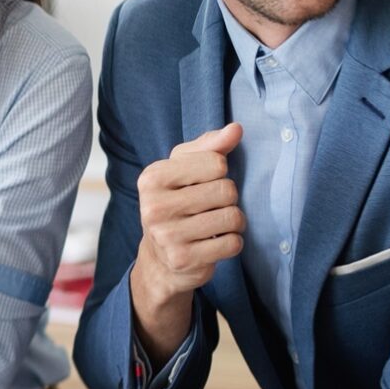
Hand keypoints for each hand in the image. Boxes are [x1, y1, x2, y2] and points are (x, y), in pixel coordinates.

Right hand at [129, 124, 244, 354]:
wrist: (160, 259)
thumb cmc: (177, 204)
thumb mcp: (185, 169)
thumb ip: (210, 146)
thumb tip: (236, 129)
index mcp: (152, 178)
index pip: (216, 162)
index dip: (219, 173)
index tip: (202, 185)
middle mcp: (154, 206)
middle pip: (226, 190)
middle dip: (228, 199)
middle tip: (210, 208)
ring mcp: (167, 235)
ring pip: (233, 217)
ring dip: (233, 222)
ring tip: (215, 225)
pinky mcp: (183, 259)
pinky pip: (233, 243)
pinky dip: (232, 243)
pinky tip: (214, 243)